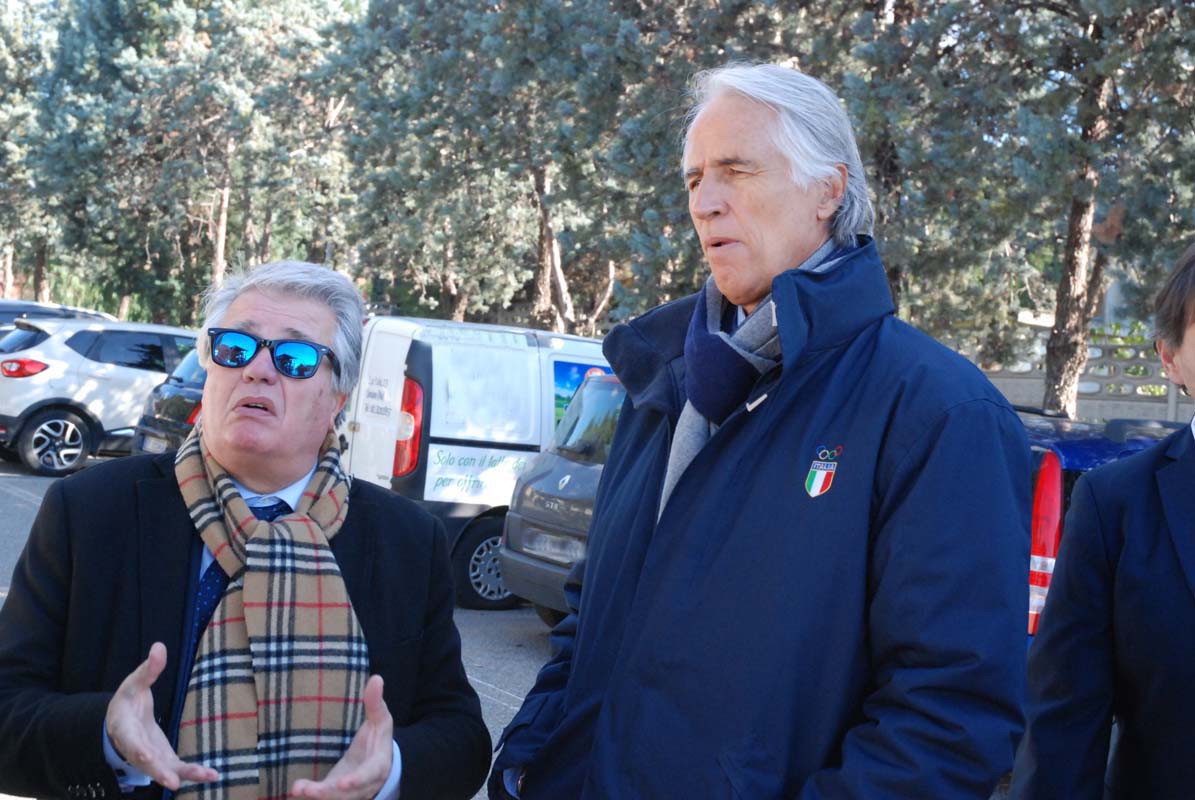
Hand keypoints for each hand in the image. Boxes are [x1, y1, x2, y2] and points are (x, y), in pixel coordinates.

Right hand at [105, 642, 219, 789]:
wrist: (120, 723)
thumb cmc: (127, 701)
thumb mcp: (134, 683)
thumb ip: (147, 669)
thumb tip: (160, 646)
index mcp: (125, 729)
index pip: (131, 741)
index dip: (139, 751)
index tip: (147, 757)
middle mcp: (137, 749)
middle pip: (148, 764)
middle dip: (160, 773)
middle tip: (172, 782)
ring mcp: (151, 758)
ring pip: (167, 770)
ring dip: (186, 775)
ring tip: (207, 776)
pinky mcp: (164, 760)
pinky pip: (178, 769)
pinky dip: (194, 773)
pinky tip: (213, 775)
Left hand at [291, 674, 393, 799]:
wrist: (379, 762)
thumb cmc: (379, 738)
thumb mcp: (381, 719)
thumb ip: (376, 702)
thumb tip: (376, 678)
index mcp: (378, 765)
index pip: (369, 775)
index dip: (357, 780)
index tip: (343, 782)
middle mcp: (365, 785)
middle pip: (349, 794)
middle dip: (330, 793)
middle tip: (313, 791)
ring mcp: (350, 793)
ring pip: (335, 799)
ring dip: (317, 796)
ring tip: (299, 789)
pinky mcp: (336, 794)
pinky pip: (325, 797)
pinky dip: (310, 795)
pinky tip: (297, 789)